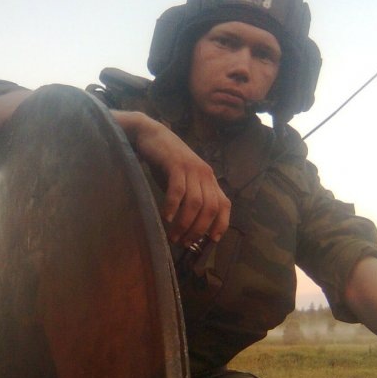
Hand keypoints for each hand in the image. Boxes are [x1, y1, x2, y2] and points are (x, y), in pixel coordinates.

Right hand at [112, 111, 230, 245]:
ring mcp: (191, 168)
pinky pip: (178, 190)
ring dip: (185, 223)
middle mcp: (205, 174)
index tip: (211, 240)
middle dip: (198, 230)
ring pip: (195, 203)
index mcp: (210, 180)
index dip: (221, 224)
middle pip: (210, 208)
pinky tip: (166, 218)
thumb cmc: (166, 163)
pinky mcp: (176, 164)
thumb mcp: (184, 182)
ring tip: (173, 236)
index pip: (224, 204)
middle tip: (184, 242)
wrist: (151, 135)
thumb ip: (189, 200)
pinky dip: (173, 207)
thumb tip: (189, 227)